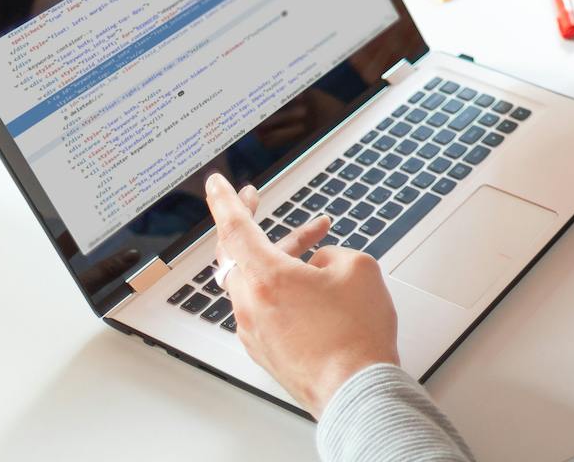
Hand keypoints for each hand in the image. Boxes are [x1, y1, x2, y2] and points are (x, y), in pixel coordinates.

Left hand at [204, 172, 400, 417]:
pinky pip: (264, 306)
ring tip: (316, 244)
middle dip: (250, 222)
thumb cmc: (356, 335)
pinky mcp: (265, 350)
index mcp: (267, 277)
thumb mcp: (358, 268)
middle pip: (238, 252)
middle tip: (255, 199)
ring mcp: (255, 330)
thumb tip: (318, 263)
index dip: (224, 200)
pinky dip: (281, 287)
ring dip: (279, 256)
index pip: (234, 227)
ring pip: (255, 279)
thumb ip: (332, 252)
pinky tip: (313, 288)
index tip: (215, 183)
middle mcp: (251, 304)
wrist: (356, 390)